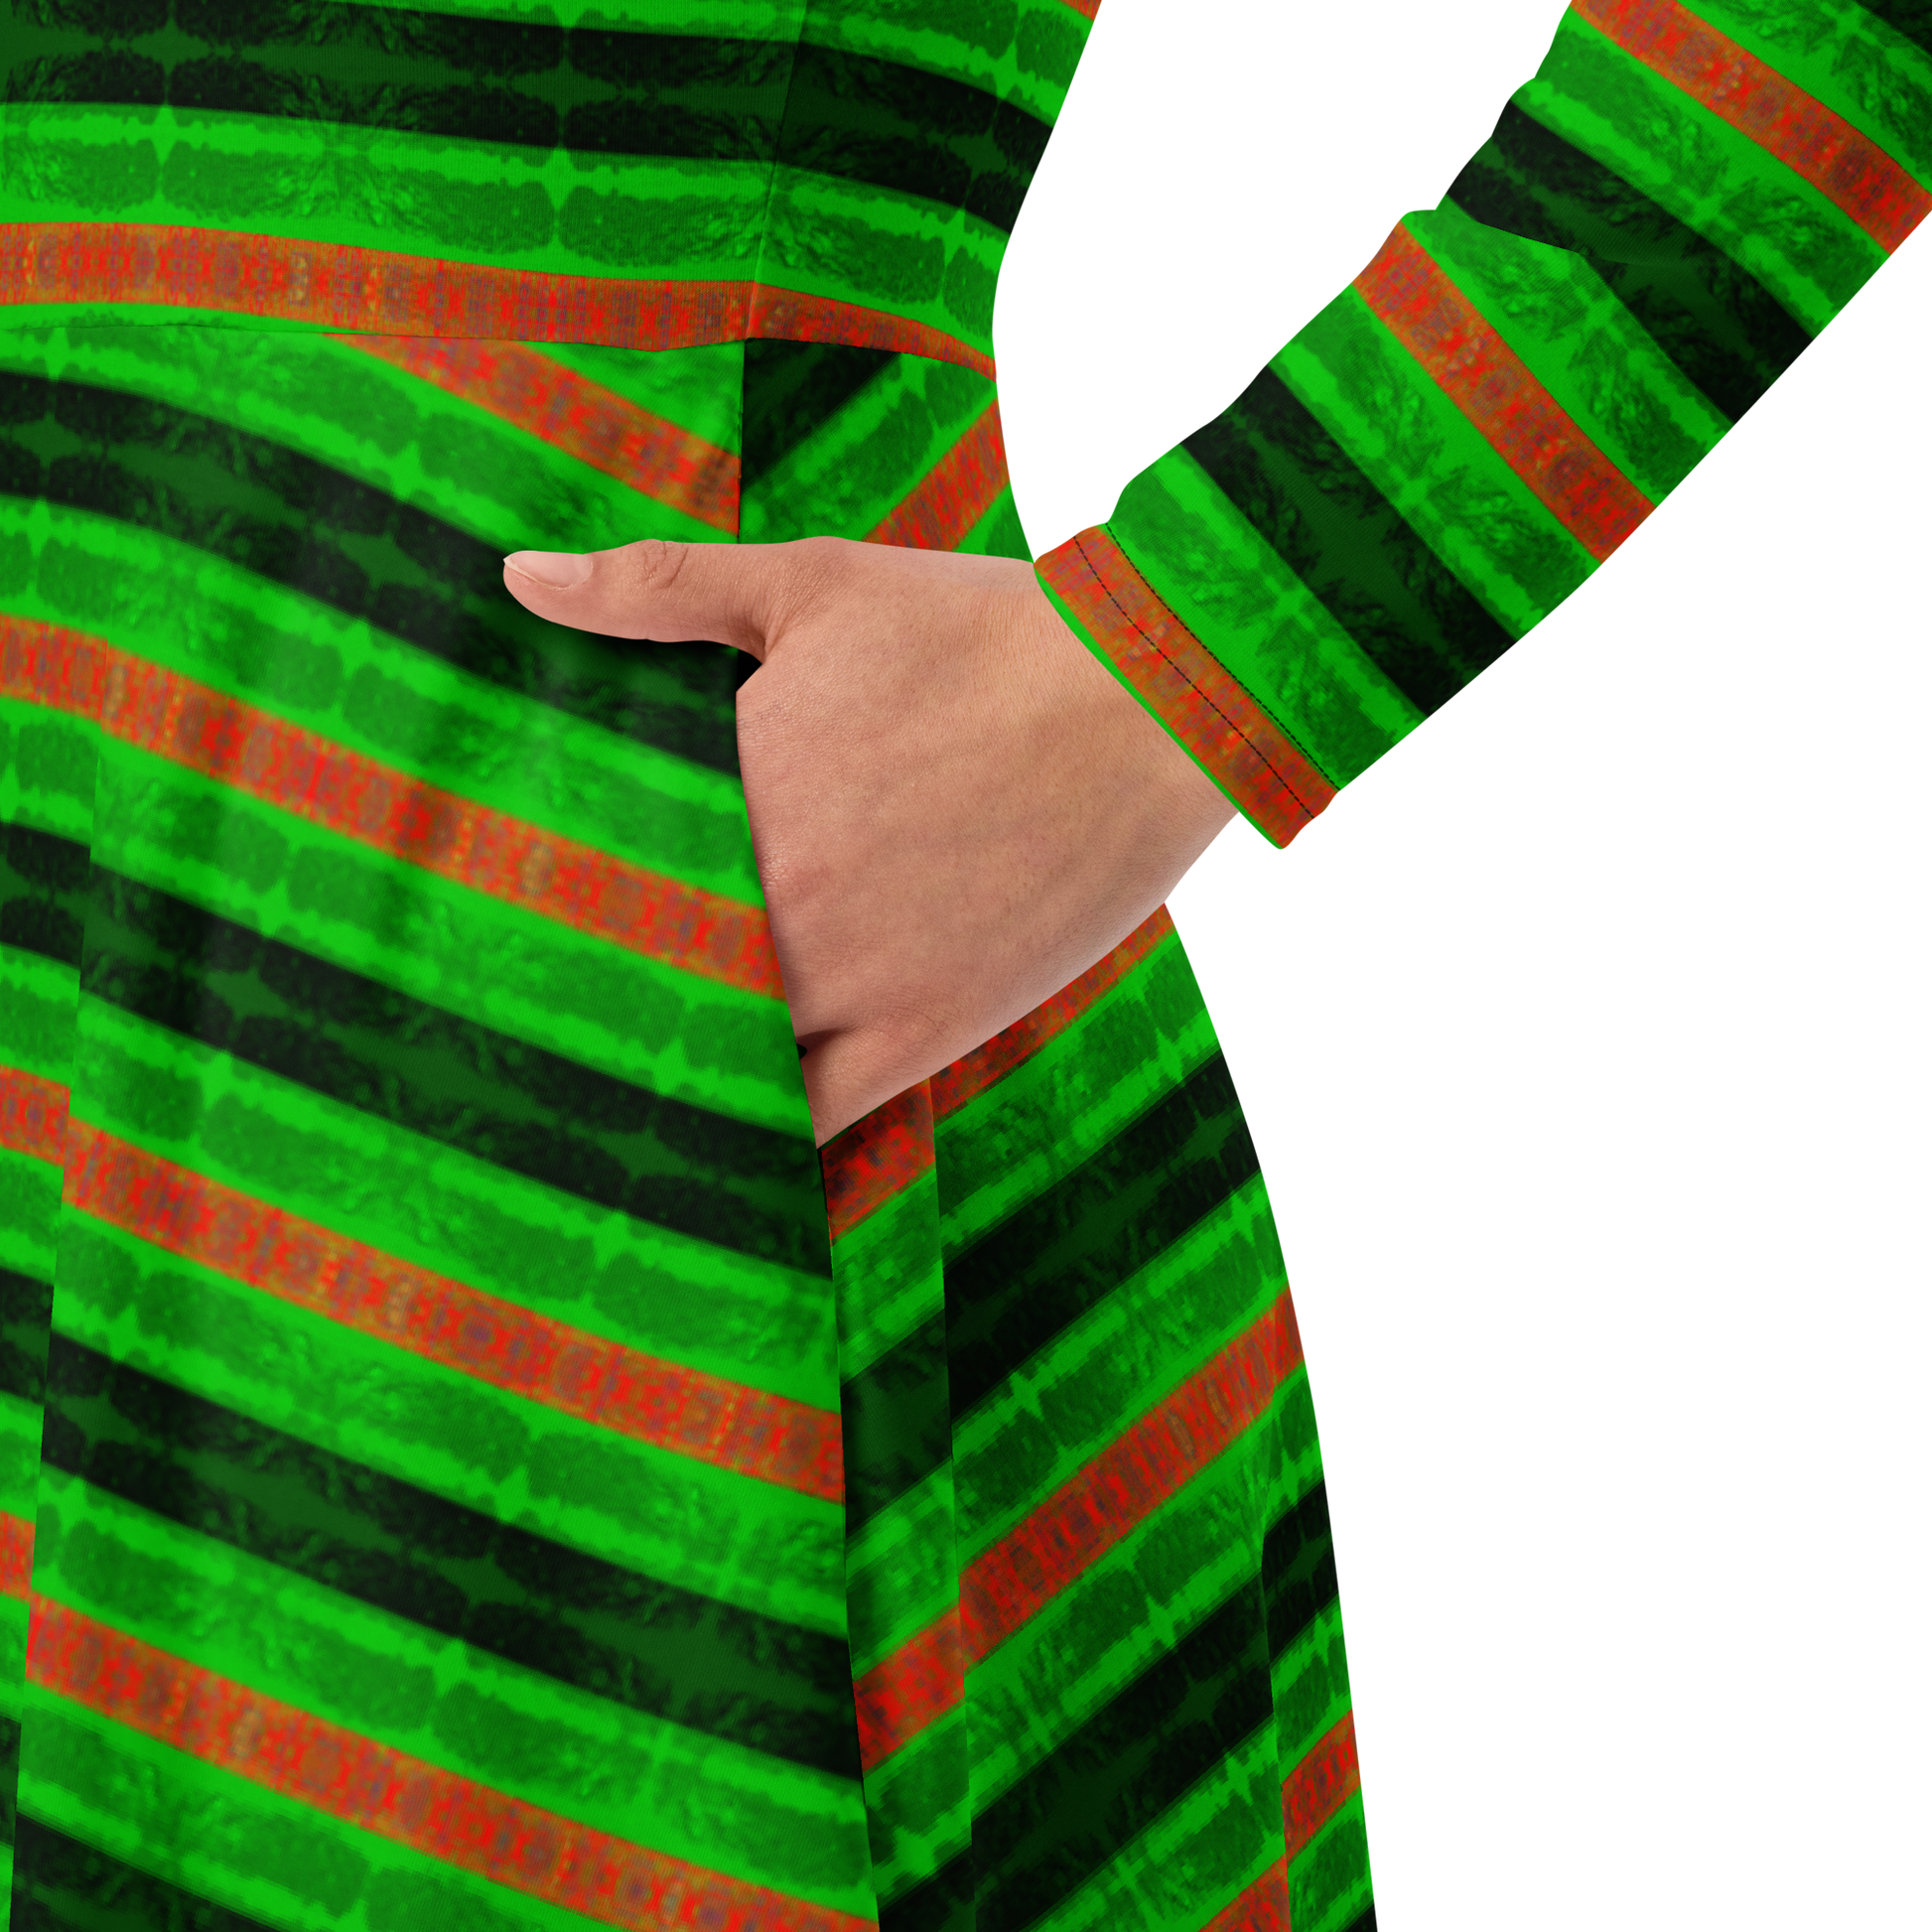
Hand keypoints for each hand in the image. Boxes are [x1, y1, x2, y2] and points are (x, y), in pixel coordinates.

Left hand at [503, 537, 1236, 1143]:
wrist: (1148, 696)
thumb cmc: (983, 630)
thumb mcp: (813, 583)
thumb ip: (659, 588)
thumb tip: (520, 578)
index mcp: (730, 793)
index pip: (588, 878)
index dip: (542, 910)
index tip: (506, 928)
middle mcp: (772, 902)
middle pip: (640, 984)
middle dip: (594, 999)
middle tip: (547, 1020)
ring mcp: (848, 980)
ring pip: (715, 1060)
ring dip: (673, 1070)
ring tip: (624, 1085)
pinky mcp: (924, 1029)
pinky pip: (812, 1115)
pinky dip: (761, 1134)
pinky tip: (723, 1141)